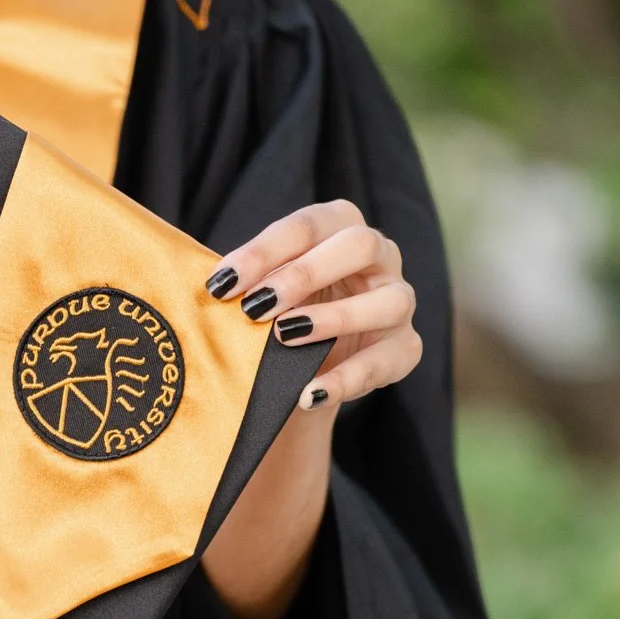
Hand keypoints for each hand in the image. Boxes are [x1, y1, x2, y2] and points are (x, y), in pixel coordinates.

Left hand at [204, 199, 422, 409]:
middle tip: (255, 306)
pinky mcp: (405, 348)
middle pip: (358, 245)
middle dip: (304, 273)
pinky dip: (347, 379)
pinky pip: (387, 361)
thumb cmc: (278, 311)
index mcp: (340, 227)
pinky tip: (308, 394)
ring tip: (285, 338)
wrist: (300, 368)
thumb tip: (214, 286)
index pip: (308, 225)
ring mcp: (398, 301)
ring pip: (388, 300)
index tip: (222, 284)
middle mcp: (380, 256)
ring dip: (334, 319)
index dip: (264, 251)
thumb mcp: (262, 290)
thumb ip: (247, 283)